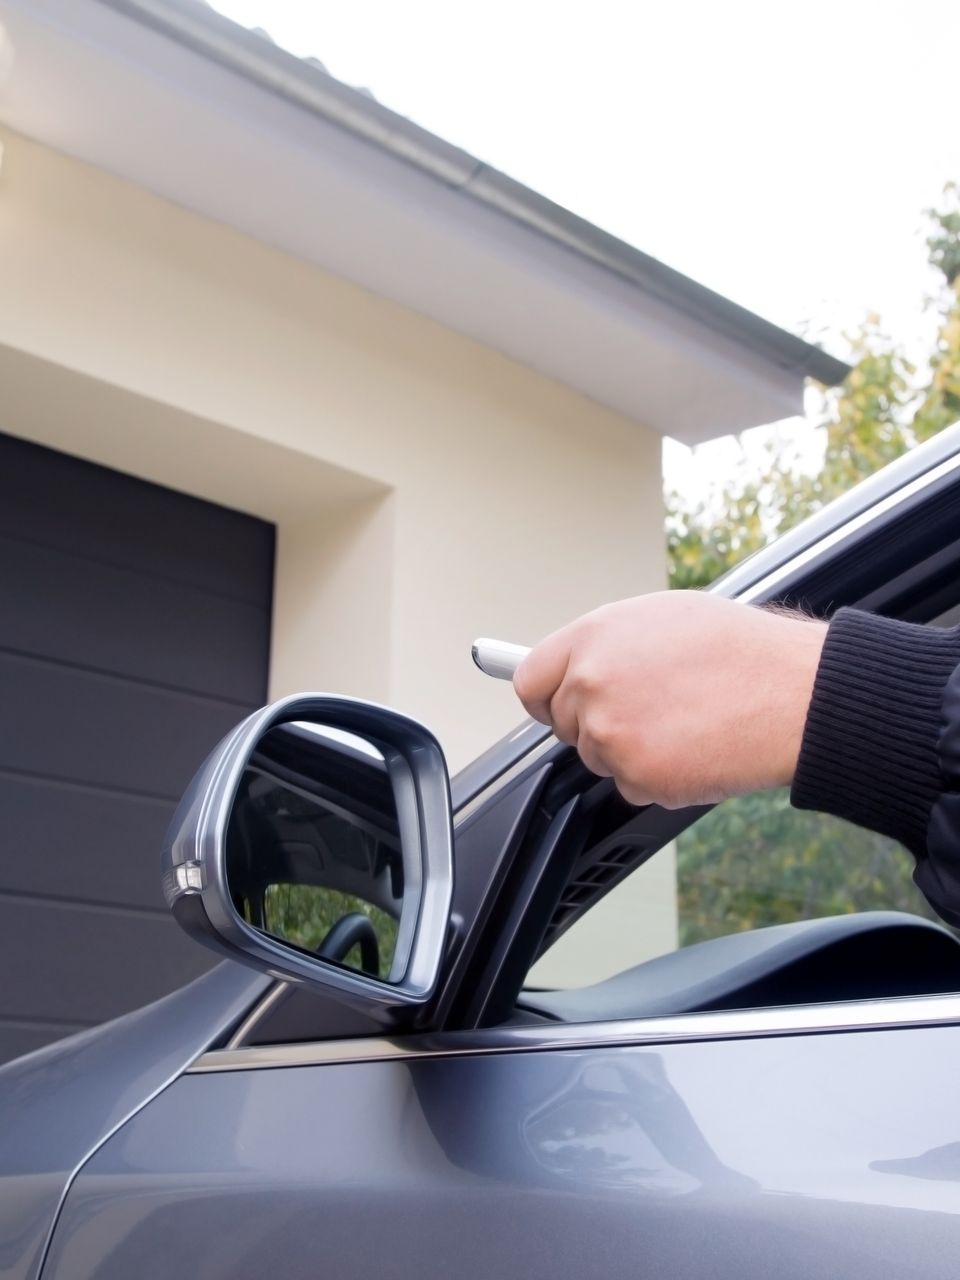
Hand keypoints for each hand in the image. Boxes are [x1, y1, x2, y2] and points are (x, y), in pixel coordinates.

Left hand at [512, 592, 826, 808]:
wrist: (792, 693)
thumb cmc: (741, 651)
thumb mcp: (662, 618)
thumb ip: (608, 644)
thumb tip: (579, 664)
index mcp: (592, 637)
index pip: (530, 681)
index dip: (546, 698)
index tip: (557, 706)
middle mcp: (590, 682)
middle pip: (562, 724)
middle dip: (595, 724)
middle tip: (648, 712)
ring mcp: (609, 731)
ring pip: (597, 757)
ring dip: (630, 751)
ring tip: (683, 721)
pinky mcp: (634, 774)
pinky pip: (629, 786)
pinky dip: (657, 778)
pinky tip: (693, 748)